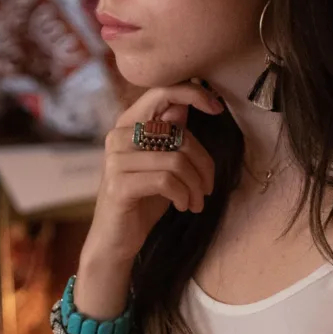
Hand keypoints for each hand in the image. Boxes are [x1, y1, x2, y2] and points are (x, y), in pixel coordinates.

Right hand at [77, 82, 223, 313]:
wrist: (116, 241)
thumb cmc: (143, 200)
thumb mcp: (162, 163)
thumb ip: (170, 135)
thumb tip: (185, 106)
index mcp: (129, 124)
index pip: (161, 92)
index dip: (192, 93)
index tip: (217, 108)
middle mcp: (118, 136)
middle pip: (178, 134)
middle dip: (203, 162)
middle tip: (208, 188)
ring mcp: (115, 160)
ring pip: (176, 159)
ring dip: (196, 185)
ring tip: (197, 201)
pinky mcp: (118, 184)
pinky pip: (166, 180)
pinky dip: (183, 195)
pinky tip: (184, 206)